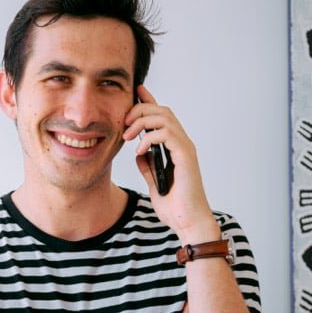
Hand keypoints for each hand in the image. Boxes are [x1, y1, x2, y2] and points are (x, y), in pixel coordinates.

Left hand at [123, 85, 218, 243]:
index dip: (149, 101)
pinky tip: (139, 151)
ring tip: (128, 135)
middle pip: (162, 111)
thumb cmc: (175, 205)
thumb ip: (148, 166)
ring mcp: (185, 148)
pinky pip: (166, 134)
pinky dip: (149, 138)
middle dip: (140, 110)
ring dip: (142, 121)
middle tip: (124, 123)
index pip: (162, 117)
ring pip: (164, 117)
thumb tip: (140, 153)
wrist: (187, 221)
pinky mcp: (185, 156)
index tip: (136, 91)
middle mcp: (182, 144)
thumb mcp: (154, 182)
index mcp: (175, 147)